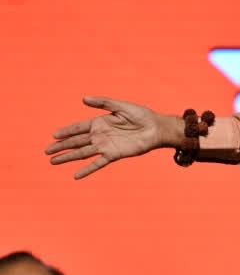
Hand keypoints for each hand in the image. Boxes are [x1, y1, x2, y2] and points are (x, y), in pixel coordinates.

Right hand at [45, 97, 178, 179]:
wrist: (156, 128)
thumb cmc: (141, 115)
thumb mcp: (121, 106)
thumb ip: (103, 103)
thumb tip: (83, 99)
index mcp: (100, 122)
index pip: (78, 128)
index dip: (66, 132)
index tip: (53, 135)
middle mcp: (100, 135)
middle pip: (77, 142)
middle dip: (61, 146)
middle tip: (47, 151)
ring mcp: (105, 146)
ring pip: (82, 153)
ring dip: (68, 157)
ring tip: (53, 162)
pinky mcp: (114, 154)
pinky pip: (98, 163)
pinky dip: (87, 169)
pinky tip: (76, 175)